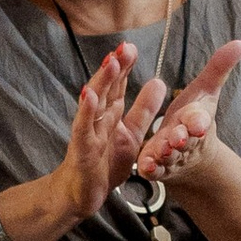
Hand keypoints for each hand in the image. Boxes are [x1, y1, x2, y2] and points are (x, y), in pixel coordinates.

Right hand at [46, 42, 172, 223]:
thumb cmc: (104, 163)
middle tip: (125, 47)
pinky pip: (84, 128)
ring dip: (102, 82)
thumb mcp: (132, 135)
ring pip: (95, 103)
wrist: (82, 194)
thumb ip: (144, 110)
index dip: (124, 66)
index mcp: (111, 114)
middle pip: (106, 88)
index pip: (118, 85)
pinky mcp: (82, 149)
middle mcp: (98, 118)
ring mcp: (88, 132)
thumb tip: (158, 81)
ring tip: (110, 62)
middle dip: (114, 67)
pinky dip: (86, 112)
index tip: (132, 46)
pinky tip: (89, 96)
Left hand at [131, 41, 240, 187]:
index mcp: (197, 121)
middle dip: (182, 138)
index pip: (200, 121)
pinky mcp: (157, 168)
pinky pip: (155, 170)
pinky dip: (151, 168)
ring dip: (166, 152)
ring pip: (169, 155)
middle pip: (186, 140)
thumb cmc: (194, 118)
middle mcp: (185, 141)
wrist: (192, 159)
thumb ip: (220, 68)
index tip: (198, 123)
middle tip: (177, 137)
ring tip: (161, 148)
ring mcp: (172, 157)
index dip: (198, 122)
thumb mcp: (205, 92)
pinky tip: (146, 165)